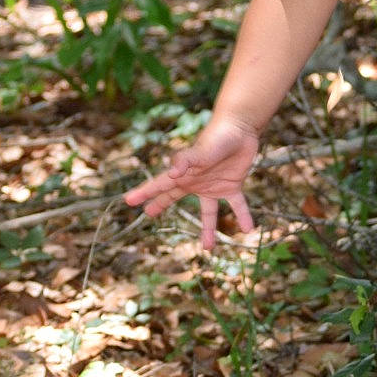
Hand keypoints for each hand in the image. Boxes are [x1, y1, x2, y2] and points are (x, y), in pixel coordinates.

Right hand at [123, 113, 260, 251]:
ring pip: (208, 212)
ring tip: (208, 247)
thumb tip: (172, 174)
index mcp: (184, 174)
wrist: (241, 129)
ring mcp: (214, 185)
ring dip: (208, 229)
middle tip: (148, 213)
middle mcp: (196, 182)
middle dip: (160, 204)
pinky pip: (236, 205)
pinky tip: (248, 229)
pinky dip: (243, 216)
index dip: (144, 193)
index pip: (159, 185)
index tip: (128, 200)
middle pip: (174, 196)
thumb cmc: (218, 138)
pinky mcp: (232, 185)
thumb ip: (186, 161)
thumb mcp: (200, 150)